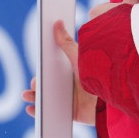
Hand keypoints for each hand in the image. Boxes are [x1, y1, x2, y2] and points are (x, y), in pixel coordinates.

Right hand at [21, 0, 138, 122]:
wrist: (111, 100)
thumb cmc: (97, 75)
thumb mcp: (78, 57)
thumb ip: (66, 42)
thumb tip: (57, 23)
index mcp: (70, 71)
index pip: (52, 70)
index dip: (42, 70)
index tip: (37, 69)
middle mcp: (69, 85)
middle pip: (47, 85)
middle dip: (36, 85)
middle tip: (34, 84)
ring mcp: (70, 99)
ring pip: (46, 99)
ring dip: (34, 98)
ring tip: (28, 96)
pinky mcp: (71, 113)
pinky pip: (52, 114)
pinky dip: (39, 113)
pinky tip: (32, 109)